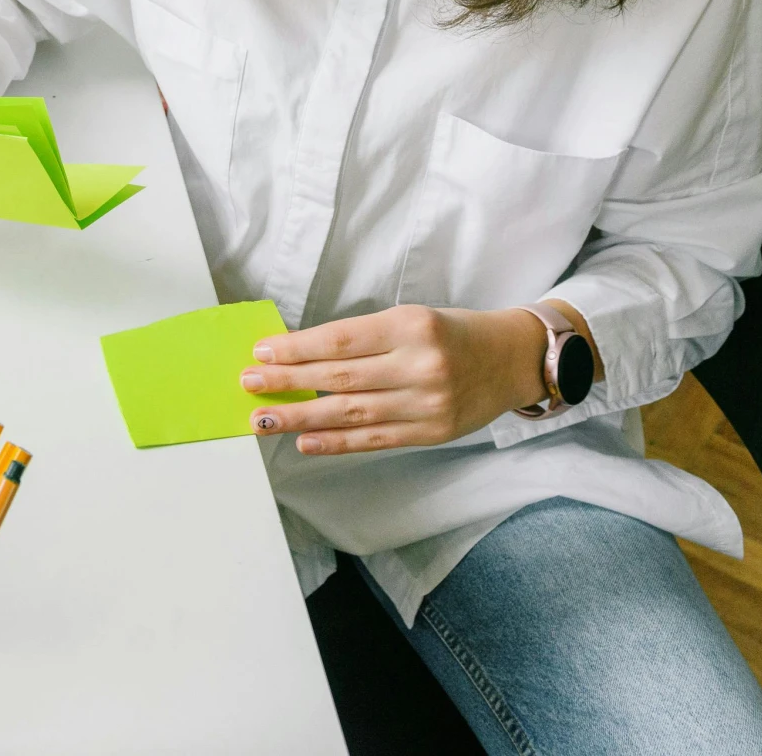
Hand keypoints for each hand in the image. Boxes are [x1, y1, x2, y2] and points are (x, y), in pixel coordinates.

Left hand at [240, 302, 596, 454]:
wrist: (512, 360)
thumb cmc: (454, 333)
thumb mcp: (412, 319)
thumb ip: (364, 339)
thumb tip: (301, 357)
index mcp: (412, 326)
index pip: (340, 341)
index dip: (297, 350)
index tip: (262, 353)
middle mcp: (420, 366)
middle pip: (339, 378)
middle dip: (287, 383)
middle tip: (250, 385)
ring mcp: (427, 404)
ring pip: (350, 413)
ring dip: (300, 418)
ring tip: (264, 419)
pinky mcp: (431, 433)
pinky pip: (374, 440)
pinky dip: (335, 443)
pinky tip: (304, 442)